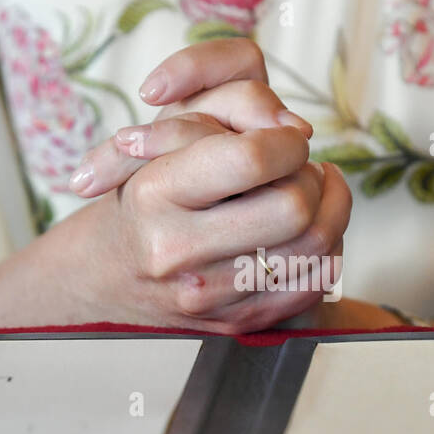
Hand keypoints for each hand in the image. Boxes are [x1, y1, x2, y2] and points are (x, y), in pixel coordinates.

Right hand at [0, 39, 350, 332]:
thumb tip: (294, 128)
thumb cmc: (140, 195)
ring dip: (329, 208)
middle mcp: (178, 251)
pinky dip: (326, 249)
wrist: (104, 275)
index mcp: (154, 194)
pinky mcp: (238, 323)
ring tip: (313, 189)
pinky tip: (308, 229)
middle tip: (300, 166)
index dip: (286, 140)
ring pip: (315, 247)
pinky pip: (313, 283)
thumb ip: (225, 109)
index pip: (252, 160)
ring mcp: (210, 297)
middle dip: (310, 177)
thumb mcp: (163, 135)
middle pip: (294, 207)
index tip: (286, 137)